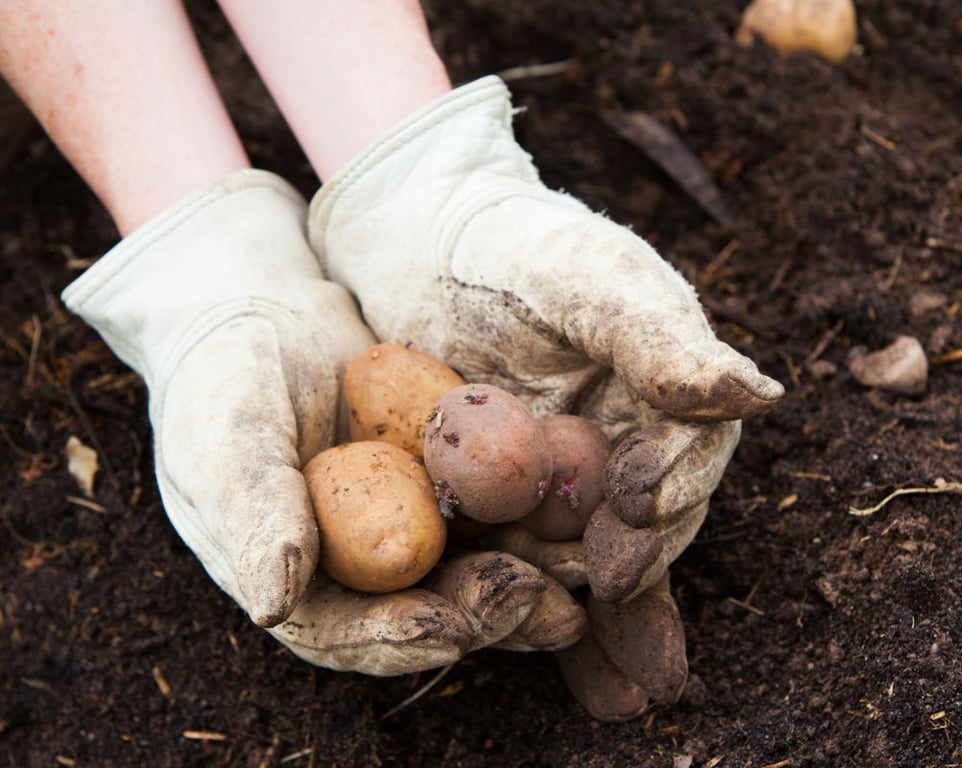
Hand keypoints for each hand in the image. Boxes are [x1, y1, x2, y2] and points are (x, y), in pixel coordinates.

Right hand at [62, 170, 561, 674]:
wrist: (259, 307)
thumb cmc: (223, 375)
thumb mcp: (227, 438)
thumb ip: (254, 513)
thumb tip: (273, 603)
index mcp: (293, 578)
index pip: (344, 631)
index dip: (396, 638)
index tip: (452, 631)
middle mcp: (355, 565)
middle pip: (422, 610)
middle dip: (482, 614)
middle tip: (540, 606)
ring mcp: (404, 524)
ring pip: (470, 566)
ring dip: (526, 579)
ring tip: (579, 583)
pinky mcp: (446, 481)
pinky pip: (494, 507)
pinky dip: (534, 515)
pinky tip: (582, 514)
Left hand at [307, 77, 782, 710]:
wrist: (420, 239)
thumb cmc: (515, 242)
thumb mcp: (587, 276)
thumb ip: (661, 336)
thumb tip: (760, 393)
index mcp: (663, 388)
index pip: (689, 450)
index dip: (675, 482)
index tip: (641, 509)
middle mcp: (629, 443)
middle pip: (653, 521)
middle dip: (641, 564)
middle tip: (611, 586)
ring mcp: (568, 481)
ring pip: (601, 559)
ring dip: (606, 616)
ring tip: (611, 679)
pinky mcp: (508, 507)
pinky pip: (540, 568)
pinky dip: (555, 618)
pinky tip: (574, 680)